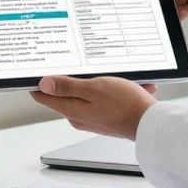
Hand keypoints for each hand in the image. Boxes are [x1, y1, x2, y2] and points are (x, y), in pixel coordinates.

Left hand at [30, 76, 157, 139]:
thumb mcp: (93, 88)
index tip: (36, 70)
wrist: (151, 123)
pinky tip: (123, 85)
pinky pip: (102, 100)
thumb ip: (67, 86)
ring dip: (95, 83)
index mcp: (72, 110)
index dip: (37, 82)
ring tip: (110, 76)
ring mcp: (92, 119)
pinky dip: (111, 91)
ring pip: (86, 95)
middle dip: (70, 78)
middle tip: (78, 64)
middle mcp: (79, 117)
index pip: (43, 97)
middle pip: (64, 94)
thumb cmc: (125, 105)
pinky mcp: (105, 118)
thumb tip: (43, 84)